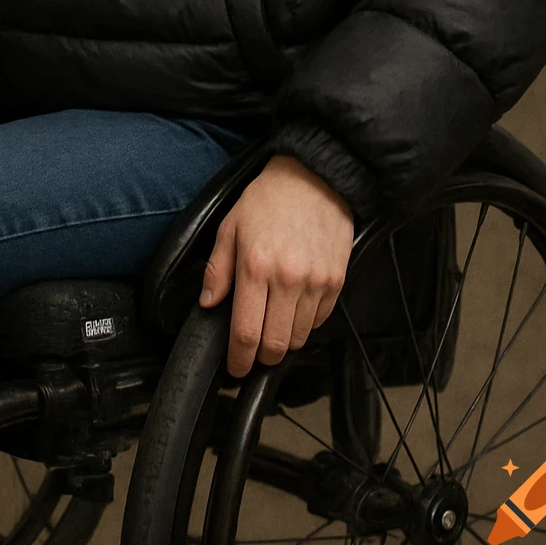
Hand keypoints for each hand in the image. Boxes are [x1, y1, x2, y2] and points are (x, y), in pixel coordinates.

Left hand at [199, 153, 354, 378]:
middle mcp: (287, 279)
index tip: (236, 367)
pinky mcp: (336, 280)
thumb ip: (217, 269)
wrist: (313, 177)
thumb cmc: (269, 198)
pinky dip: (306, 324)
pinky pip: (320, 320)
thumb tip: (209, 303)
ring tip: (274, 328)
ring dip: (284, 342)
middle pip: (275, 344)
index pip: (246, 332)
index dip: (239, 359)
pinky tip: (295, 309)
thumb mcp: (230, 227)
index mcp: (255, 267)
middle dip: (262, 357)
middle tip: (254, 353)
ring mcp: (315, 282)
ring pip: (299, 337)